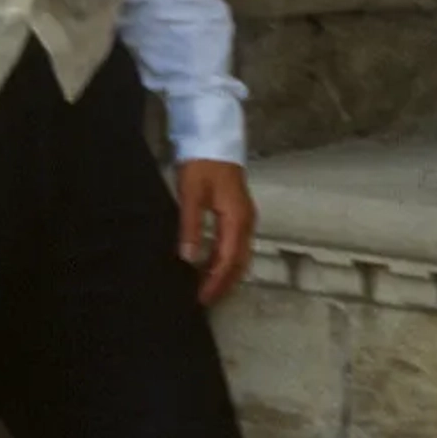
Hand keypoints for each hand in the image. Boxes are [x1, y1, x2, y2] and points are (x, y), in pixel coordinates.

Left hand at [177, 159, 254, 306]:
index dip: (216, 282)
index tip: (201, 299)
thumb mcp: (191, 195)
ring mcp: (245, 217)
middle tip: (205, 301)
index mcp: (237, 219)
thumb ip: (191, 227)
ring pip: (239, 255)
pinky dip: (225, 260)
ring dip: (225, 273)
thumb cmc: (201, 164)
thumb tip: (190, 259)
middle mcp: (246, 222)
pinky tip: (210, 265)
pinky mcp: (238, 212)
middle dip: (224, 283)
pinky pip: (236, 244)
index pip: (228, 260)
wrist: (213, 136)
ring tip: (207, 288)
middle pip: (239, 262)